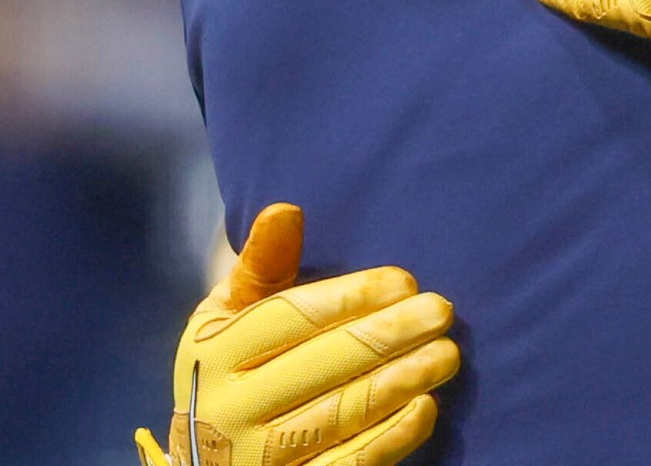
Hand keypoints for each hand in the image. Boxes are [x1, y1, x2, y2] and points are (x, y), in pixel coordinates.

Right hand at [132, 203, 457, 465]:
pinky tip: (426, 406)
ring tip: (447, 353)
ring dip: (403, 380)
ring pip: (343, 414)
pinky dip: (393, 436)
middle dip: (389, 334)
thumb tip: (286, 209)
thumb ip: (261, 266)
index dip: (350, 296)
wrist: (204, 463)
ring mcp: (260, 458)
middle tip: (442, 310)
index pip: (289, 319)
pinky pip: (351, 463)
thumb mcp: (227, 318)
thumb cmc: (229, 372)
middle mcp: (228, 410)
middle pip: (322, 364)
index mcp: (211, 355)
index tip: (404, 280)